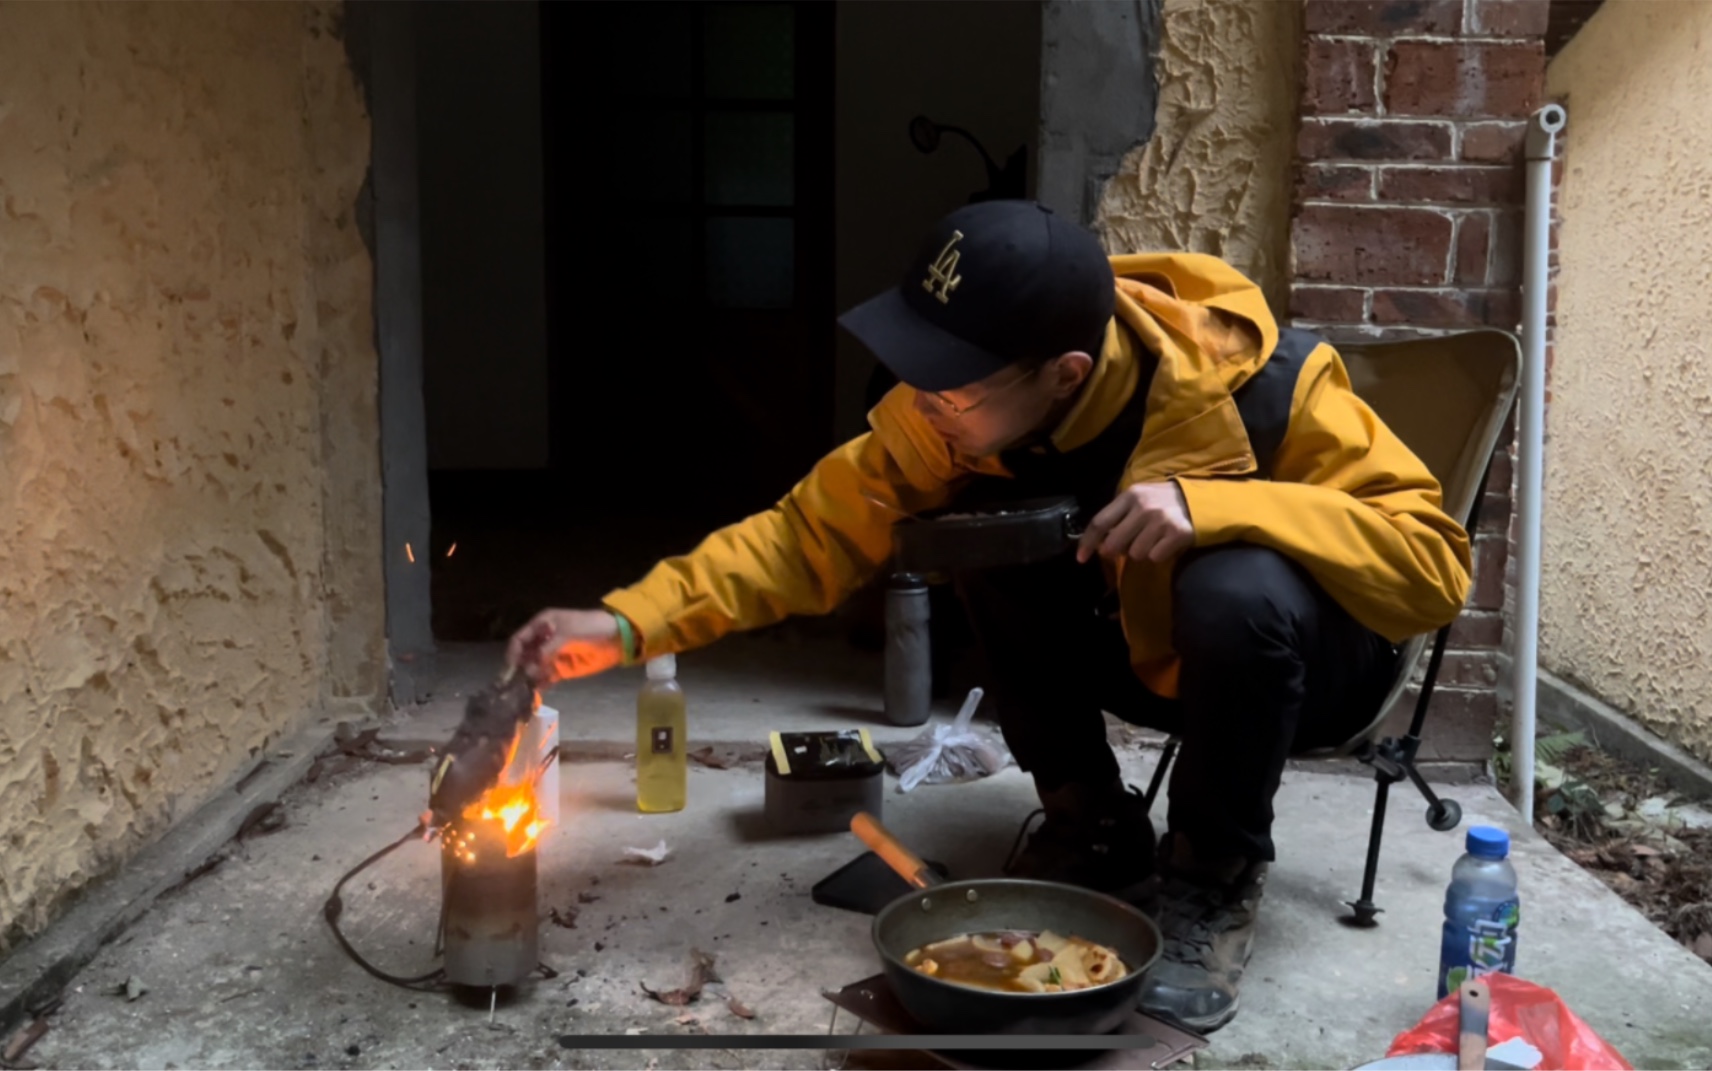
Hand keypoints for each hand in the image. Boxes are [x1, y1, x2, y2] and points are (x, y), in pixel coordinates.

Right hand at [506, 609, 623, 683]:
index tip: (510, 669)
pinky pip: (546, 678)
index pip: (519, 639)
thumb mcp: (567, 633)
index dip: (513, 653)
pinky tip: (538, 693)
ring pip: (533, 669)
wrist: (617, 636)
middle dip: (520, 669)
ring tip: (526, 690)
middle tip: (518, 683)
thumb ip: (547, 649)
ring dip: (529, 679)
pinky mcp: (562, 669)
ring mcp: (552, 656)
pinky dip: (541, 685)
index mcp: (542, 625)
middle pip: (524, 656)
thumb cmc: (591, 627)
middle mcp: (543, 640)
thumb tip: (529, 668)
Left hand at [1076, 482, 1194, 563]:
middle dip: (1116, 551)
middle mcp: (1143, 507)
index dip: (1087, 542)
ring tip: (1153, 539)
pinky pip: (1155, 557)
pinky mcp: (1177, 534)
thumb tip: (1099, 544)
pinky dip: (1158, 554)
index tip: (1081, 558)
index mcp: (1130, 496)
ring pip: (1135, 553)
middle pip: (1114, 544)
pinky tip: (1166, 542)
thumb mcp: (1139, 499)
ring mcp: (1161, 521)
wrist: (1201, 500)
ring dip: (1141, 551)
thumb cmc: (1164, 501)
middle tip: (1127, 546)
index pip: (1100, 522)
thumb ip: (1118, 516)